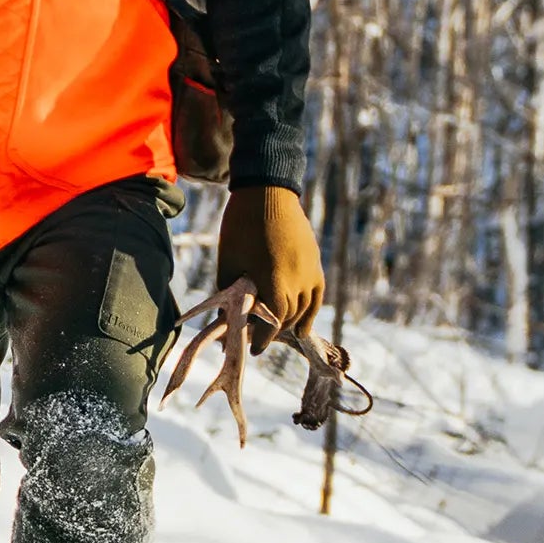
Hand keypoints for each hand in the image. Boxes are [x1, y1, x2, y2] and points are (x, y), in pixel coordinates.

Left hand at [215, 185, 323, 351]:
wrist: (267, 192)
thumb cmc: (241, 227)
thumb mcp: (228, 263)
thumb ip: (229, 296)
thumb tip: (227, 322)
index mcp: (274, 281)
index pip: (272, 323)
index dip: (262, 339)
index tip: (252, 350)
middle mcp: (297, 281)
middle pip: (288, 319)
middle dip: (271, 332)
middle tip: (256, 339)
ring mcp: (310, 272)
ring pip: (304, 310)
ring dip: (290, 324)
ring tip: (275, 332)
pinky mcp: (316, 263)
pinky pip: (317, 296)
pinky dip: (311, 314)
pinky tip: (303, 329)